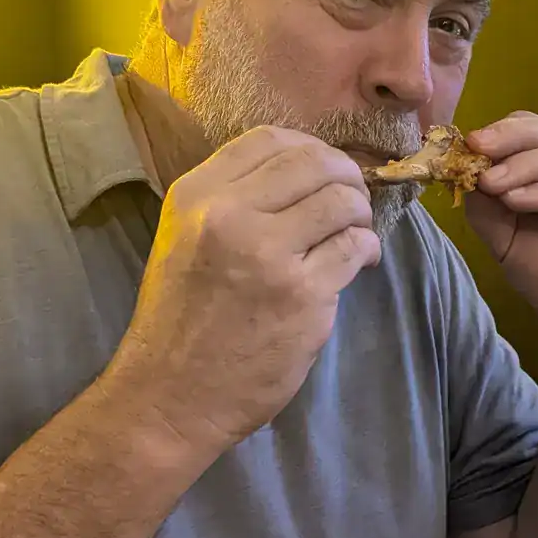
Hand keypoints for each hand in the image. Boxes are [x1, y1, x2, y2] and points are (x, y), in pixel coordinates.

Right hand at [109, 126, 381, 458]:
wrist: (170, 396)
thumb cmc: (178, 320)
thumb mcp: (181, 238)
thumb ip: (230, 200)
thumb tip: (301, 171)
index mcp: (196, 196)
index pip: (269, 140)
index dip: (310, 148)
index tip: (324, 169)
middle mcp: (230, 215)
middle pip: (314, 163)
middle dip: (345, 175)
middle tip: (353, 198)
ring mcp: (269, 254)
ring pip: (342, 202)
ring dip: (361, 212)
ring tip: (357, 231)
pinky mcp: (303, 295)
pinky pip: (354, 247)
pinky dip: (366, 248)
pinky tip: (360, 260)